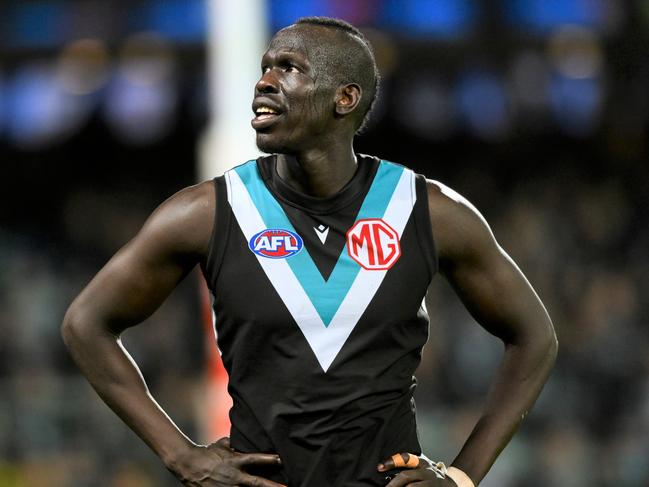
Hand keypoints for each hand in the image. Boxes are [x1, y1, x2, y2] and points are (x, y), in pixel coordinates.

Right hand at [168, 437, 284, 485]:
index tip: (283, 460)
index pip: (257, 459)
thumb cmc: (207, 452)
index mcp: (236, 461)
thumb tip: (245, 438)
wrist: (188, 465)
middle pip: (257, 483)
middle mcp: (235, 477)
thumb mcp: (223, 445)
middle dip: (272, 486)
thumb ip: (236, 445)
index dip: (270, 459)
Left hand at [378, 452, 456, 486]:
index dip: (392, 462)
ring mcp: (431, 482)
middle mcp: (427, 471)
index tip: (379, 467)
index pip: (404, 458)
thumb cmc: (431, 476)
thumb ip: (410, 467)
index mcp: (422, 462)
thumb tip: (386, 471)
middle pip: (406, 476)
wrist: (452, 485)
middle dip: (393, 483)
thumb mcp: (423, 467)